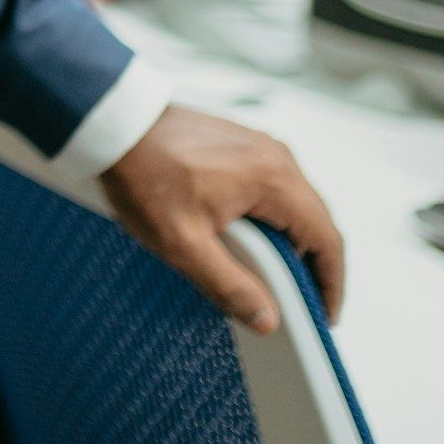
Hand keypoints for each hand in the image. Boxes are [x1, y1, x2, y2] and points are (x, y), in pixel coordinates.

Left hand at [101, 104, 344, 332]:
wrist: (112, 124)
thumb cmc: (143, 174)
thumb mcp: (183, 243)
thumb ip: (229, 285)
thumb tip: (267, 319)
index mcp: (273, 178)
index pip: (326, 239)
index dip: (331, 283)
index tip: (324, 316)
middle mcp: (276, 156)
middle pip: (316, 220)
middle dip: (314, 267)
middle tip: (301, 307)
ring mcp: (259, 146)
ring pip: (296, 203)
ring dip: (293, 242)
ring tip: (277, 281)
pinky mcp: (241, 144)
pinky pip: (273, 187)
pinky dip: (274, 219)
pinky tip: (254, 242)